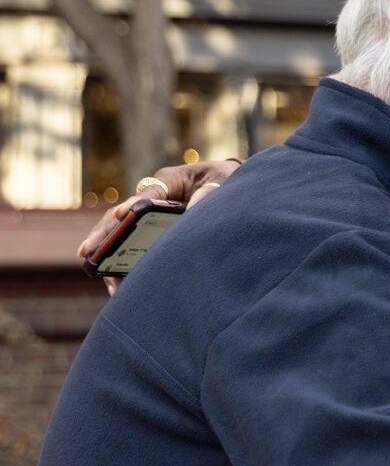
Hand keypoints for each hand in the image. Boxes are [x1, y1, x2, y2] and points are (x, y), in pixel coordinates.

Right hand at [78, 159, 240, 295]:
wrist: (227, 184)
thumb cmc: (222, 180)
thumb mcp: (222, 182)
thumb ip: (211, 193)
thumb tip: (194, 211)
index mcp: (169, 180)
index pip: (148, 194)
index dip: (134, 205)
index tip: (122, 215)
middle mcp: (152, 198)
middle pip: (120, 216)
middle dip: (104, 234)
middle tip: (87, 252)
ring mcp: (148, 216)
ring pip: (120, 234)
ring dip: (107, 253)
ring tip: (98, 274)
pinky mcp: (151, 232)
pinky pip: (132, 247)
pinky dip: (123, 264)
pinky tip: (118, 285)